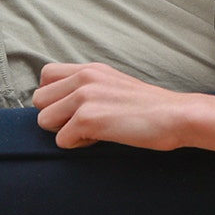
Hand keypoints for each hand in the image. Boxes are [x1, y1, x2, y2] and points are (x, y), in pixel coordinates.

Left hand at [32, 62, 197, 150]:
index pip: (45, 75)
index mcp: (90, 68)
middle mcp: (84, 77)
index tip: (71, 109)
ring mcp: (84, 97)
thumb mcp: (115, 84)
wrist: (175, 116)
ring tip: (91, 132)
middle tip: (81, 124)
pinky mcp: (87, 119)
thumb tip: (63, 104)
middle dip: (55, 116)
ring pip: (44, 120)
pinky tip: (101, 139)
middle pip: (38, 100)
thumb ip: (89, 87)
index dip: (53, 96)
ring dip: (63, 132)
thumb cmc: (149, 107)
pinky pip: (61, 140)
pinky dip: (78, 145)